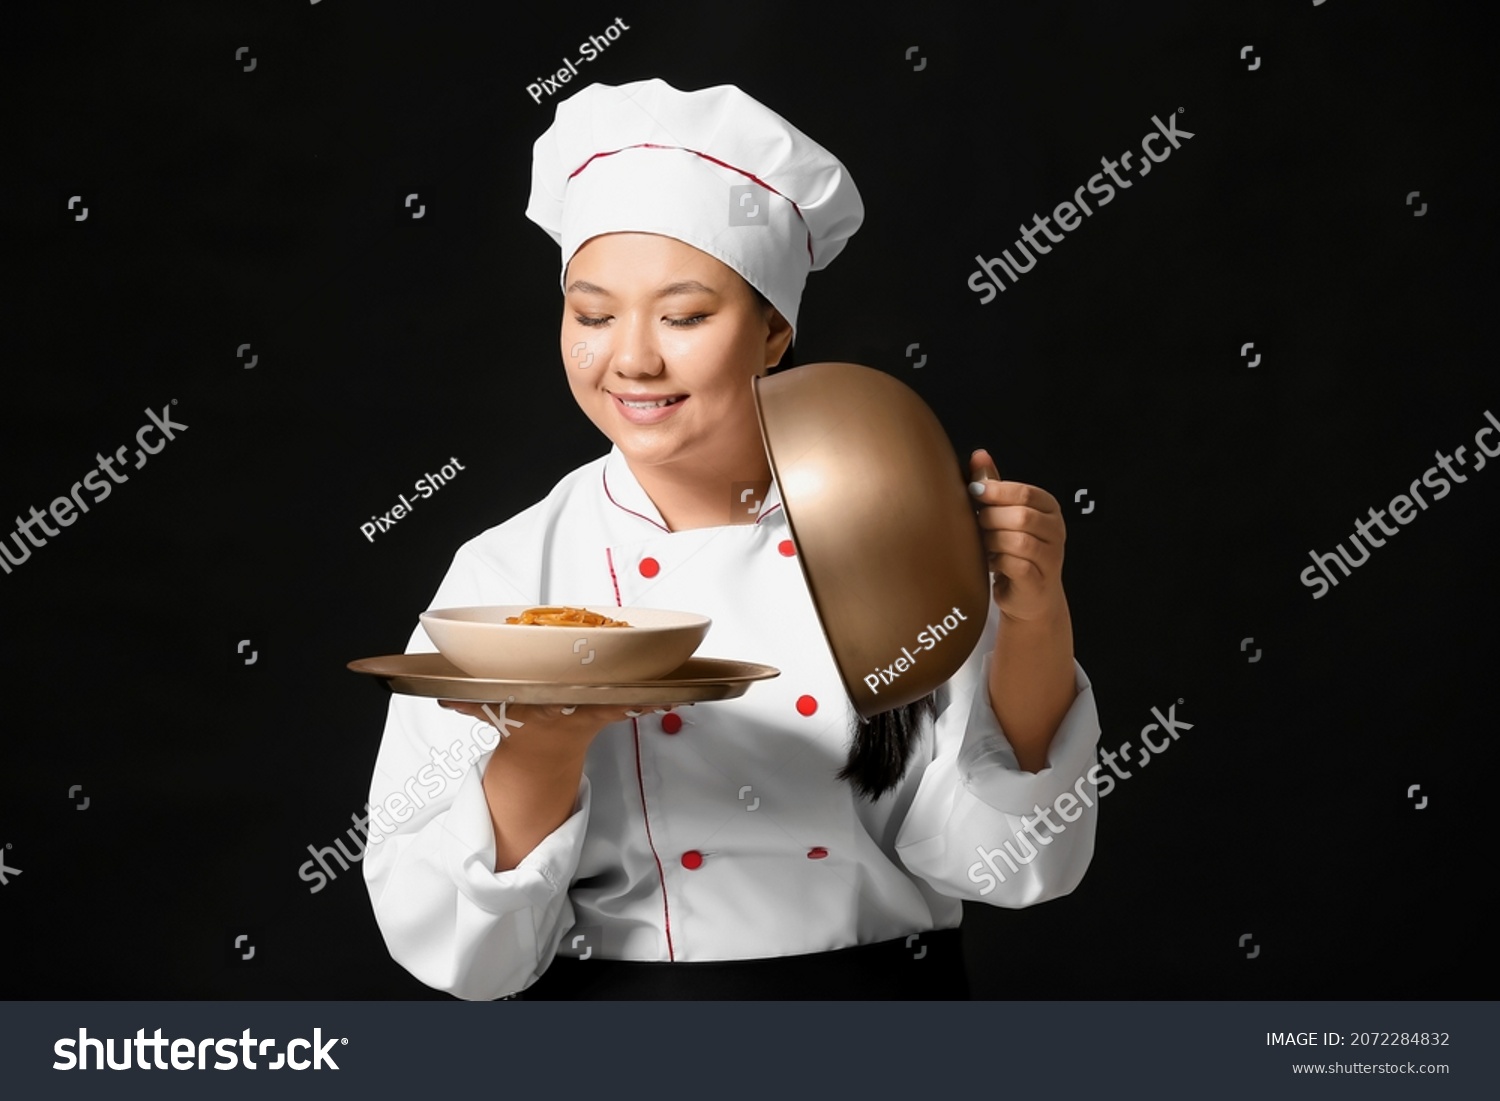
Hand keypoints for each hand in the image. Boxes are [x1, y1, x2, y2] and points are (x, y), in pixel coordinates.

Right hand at [435, 699, 692, 757]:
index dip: (581, 699)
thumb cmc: (519, 719)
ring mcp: (595, 712)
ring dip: (648, 700)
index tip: (597, 697)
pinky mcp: (610, 712)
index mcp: (549, 709)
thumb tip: (444, 698)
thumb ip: (472, 704)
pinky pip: (636, 705)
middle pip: (602, 703)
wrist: (542, 750)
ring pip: (626, 705)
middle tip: (645, 694)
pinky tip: (680, 694)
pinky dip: (655, 700)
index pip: (566, 702)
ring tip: (673, 693)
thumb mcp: (495, 714)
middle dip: (623, 699)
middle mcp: (575, 711)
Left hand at [967, 448, 1067, 623]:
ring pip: (1018, 540)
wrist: (1029, 596)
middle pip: (1021, 515)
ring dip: (993, 542)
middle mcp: (1056, 530)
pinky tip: (991, 562)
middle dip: (991, 519)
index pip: (1024, 492)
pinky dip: (997, 562)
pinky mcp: (1040, 581)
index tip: (973, 492)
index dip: (995, 490)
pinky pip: (1016, 565)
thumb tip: (979, 454)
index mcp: (1049, 508)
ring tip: (985, 545)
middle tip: (977, 526)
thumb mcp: (1004, 513)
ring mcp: (1052, 557)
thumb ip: (993, 485)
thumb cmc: (1013, 550)